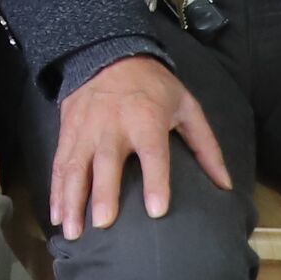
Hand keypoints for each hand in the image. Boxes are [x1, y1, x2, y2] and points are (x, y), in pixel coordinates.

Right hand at [49, 52, 231, 238]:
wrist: (107, 51)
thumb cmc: (153, 85)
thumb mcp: (186, 106)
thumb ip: (206, 146)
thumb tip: (225, 185)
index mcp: (146, 118)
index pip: (153, 153)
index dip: (156, 182)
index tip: (156, 210)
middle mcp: (113, 124)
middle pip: (107, 162)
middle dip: (103, 194)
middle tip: (103, 224)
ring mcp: (86, 128)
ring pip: (75, 166)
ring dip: (71, 199)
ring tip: (70, 230)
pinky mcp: (68, 130)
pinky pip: (59, 163)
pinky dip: (56, 189)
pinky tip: (56, 214)